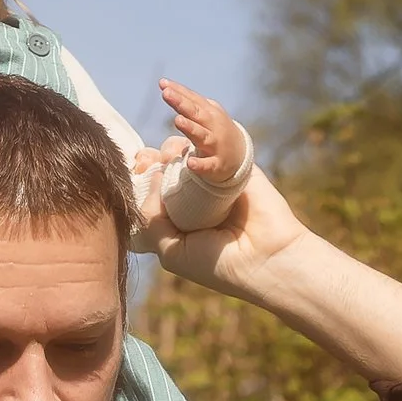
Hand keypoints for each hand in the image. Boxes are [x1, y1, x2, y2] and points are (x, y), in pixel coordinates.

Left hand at [151, 130, 307, 293]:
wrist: (266, 259)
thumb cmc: (218, 263)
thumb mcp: (171, 251)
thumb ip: (151, 219)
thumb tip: (152, 175)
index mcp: (180, 219)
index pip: (153, 190)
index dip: (141, 176)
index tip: (135, 170)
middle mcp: (196, 198)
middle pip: (167, 166)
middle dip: (153, 158)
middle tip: (147, 159)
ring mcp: (216, 180)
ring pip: (187, 150)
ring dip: (174, 146)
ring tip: (172, 154)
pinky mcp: (236, 165)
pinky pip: (214, 143)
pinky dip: (199, 136)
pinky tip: (187, 145)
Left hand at [157, 78, 247, 185]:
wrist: (240, 155)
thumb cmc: (216, 130)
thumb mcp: (206, 113)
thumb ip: (187, 101)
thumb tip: (166, 87)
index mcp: (209, 112)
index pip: (192, 99)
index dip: (178, 91)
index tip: (163, 84)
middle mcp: (212, 126)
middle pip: (196, 113)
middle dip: (181, 104)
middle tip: (167, 94)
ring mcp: (215, 145)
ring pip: (201, 136)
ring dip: (190, 128)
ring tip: (177, 120)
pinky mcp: (216, 164)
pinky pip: (207, 165)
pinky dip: (200, 164)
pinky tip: (190, 163)